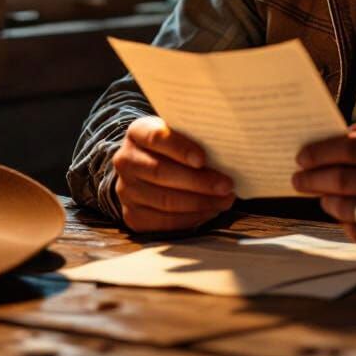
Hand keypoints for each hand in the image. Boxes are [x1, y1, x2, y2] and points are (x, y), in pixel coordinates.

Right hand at [112, 116, 234, 233]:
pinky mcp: (133, 216)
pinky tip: (210, 211)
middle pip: (161, 172)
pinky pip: (164, 222)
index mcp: (137, 132)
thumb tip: (229, 150)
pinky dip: (191, 218)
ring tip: (225, 200)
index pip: (156, 137)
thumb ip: (195, 137)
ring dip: (200, 202)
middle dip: (198, 181)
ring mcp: (126, 190)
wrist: (147, 167)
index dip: (180, 149)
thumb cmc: (174, 147)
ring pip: (164, 200)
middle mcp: (126, 160)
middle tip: (226, 185)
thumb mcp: (180, 133)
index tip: (203, 159)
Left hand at [291, 130, 355, 256]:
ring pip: (343, 207)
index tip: (301, 157)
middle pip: (339, 179)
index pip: (346, 148)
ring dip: (325, 200)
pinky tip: (344, 213)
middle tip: (298, 179)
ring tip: (320, 194)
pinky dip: (345, 221)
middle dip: (311, 179)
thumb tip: (322, 147)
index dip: (318, 152)